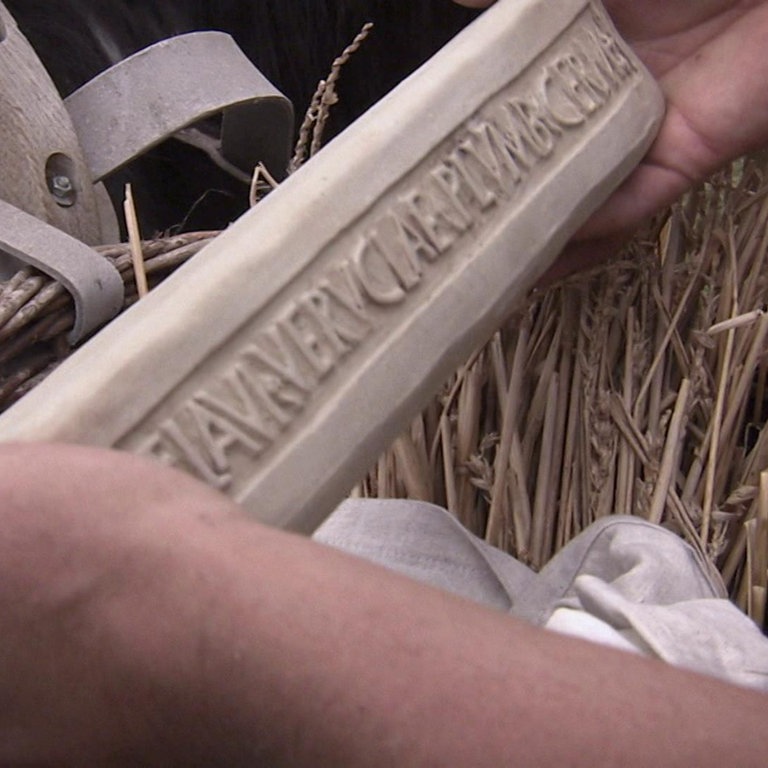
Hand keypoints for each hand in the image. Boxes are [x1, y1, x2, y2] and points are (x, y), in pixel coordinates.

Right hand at [454, 0, 767, 274]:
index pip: (515, 103)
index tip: (431, 157)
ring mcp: (642, 133)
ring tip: (482, 264)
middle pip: (542, 160)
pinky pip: (628, 206)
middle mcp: (604, 97)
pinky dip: (585, 232)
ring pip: (579, 197)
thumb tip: (458, 2)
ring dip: (533, 232)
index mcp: (579, 48)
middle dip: (497, 197)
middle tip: (447, 227)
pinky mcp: (684, 158)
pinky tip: (542, 256)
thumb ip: (525, 6)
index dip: (475, 133)